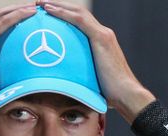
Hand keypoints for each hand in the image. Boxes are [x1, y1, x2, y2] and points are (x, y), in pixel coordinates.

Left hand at [39, 0, 155, 122]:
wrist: (126, 94)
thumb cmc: (111, 95)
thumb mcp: (93, 81)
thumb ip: (81, 76)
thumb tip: (66, 86)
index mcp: (102, 42)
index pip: (82, 22)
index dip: (65, 16)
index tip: (48, 15)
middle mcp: (104, 34)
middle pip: (79, 13)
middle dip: (60, 6)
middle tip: (41, 5)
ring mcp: (104, 34)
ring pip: (78, 12)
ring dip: (58, 6)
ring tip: (41, 3)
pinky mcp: (101, 38)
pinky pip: (79, 20)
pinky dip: (63, 13)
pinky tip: (49, 10)